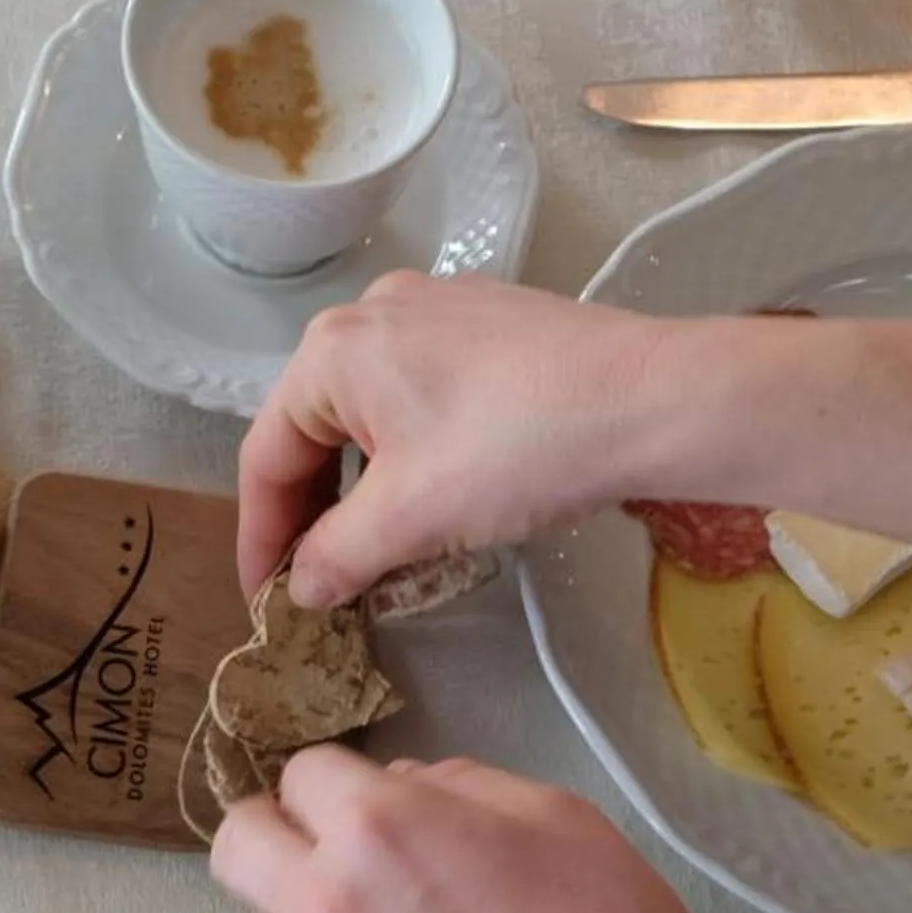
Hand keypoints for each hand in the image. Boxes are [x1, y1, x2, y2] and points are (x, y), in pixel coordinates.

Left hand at [209, 747, 774, 912]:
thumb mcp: (555, 815)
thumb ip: (458, 785)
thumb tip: (401, 784)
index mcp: (377, 827)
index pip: (300, 774)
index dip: (337, 786)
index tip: (359, 809)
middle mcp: (326, 906)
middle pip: (235, 850)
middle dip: (273, 842)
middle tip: (322, 862)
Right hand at [238, 274, 670, 606]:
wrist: (652, 400)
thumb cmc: (516, 450)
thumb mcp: (411, 518)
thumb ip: (338, 557)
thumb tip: (300, 589)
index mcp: (332, 350)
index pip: (266, 456)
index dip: (259, 538)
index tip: (265, 602)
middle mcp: (374, 312)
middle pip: (316, 430)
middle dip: (312, 513)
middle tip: (317, 586)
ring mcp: (439, 310)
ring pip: (374, 415)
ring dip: (365, 489)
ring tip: (377, 554)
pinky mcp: (494, 325)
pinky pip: (426, 397)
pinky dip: (414, 456)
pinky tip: (440, 500)